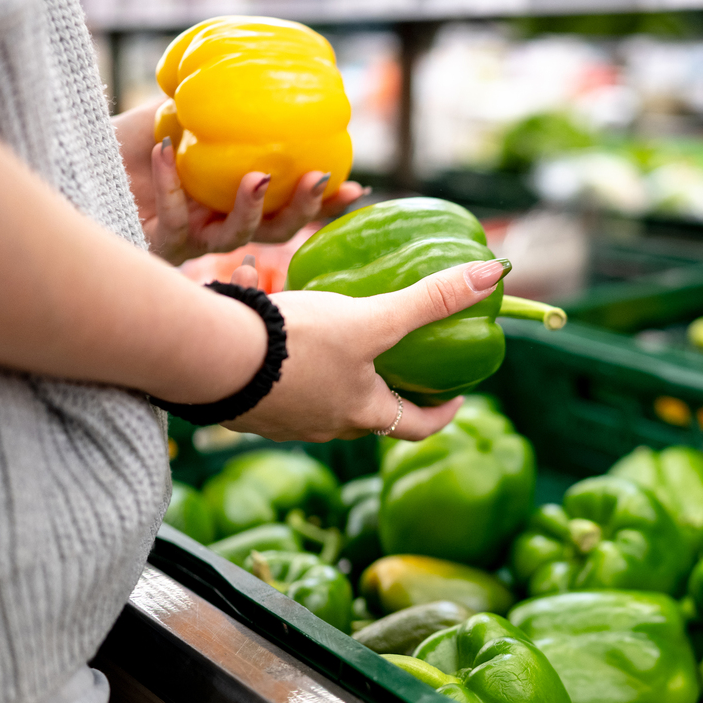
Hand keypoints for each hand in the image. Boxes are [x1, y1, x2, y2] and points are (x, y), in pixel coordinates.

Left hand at [113, 99, 364, 264]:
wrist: (77, 167)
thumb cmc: (125, 145)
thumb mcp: (175, 118)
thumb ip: (212, 112)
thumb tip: (253, 82)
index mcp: (234, 201)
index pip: (288, 207)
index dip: (323, 203)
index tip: (356, 187)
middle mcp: (220, 225)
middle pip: (274, 231)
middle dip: (303, 209)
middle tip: (318, 179)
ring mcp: (192, 238)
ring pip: (235, 236)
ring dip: (251, 208)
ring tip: (258, 177)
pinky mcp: (158, 243)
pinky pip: (173, 217)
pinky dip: (170, 183)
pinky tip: (167, 151)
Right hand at [224, 258, 509, 442]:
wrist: (208, 358)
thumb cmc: (296, 346)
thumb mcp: (372, 319)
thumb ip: (431, 300)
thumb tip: (494, 275)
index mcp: (361, 414)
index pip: (416, 428)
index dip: (442, 414)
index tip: (456, 396)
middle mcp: (324, 426)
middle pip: (369, 412)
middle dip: (387, 386)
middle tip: (401, 360)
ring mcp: (282, 418)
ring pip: (320, 393)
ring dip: (334, 364)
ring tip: (339, 330)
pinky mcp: (245, 401)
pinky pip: (274, 372)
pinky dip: (281, 345)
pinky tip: (268, 306)